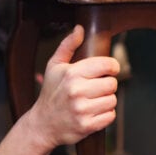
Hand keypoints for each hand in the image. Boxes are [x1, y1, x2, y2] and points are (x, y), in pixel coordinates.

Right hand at [31, 26, 118, 147]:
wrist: (42, 124)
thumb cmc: (50, 92)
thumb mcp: (54, 66)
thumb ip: (68, 46)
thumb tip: (80, 29)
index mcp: (71, 74)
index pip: (106, 65)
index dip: (112, 67)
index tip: (109, 70)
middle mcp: (77, 91)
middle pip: (112, 83)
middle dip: (107, 85)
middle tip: (97, 87)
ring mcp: (82, 110)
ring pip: (113, 100)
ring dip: (107, 100)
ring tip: (94, 100)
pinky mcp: (86, 126)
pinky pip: (110, 116)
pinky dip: (105, 114)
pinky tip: (94, 112)